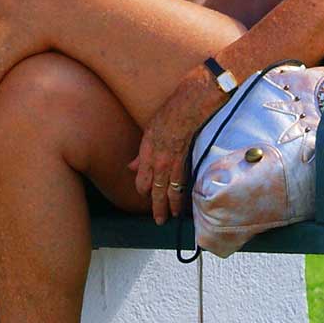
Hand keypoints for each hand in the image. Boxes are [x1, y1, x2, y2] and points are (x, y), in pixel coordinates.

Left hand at [130, 70, 227, 222]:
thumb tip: (132, 166)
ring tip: (170, 217)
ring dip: (169, 205)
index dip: (143, 189)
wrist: (191, 102)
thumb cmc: (171, 111)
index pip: (142, 179)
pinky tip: (183, 203)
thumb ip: (142, 153)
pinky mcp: (186, 159)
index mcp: (147, 150)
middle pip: (155, 189)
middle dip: (156, 207)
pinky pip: (182, 182)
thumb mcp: (149, 129)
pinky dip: (182, 194)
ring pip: (169, 189)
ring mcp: (172, 160)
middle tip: (158, 220)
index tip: (145, 196)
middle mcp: (157, 158)